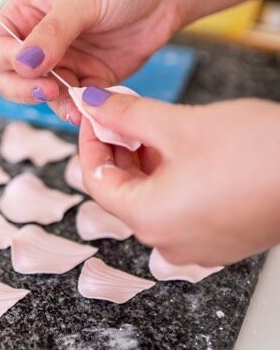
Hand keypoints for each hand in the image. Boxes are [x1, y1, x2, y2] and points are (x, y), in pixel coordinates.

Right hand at [0, 0, 180, 123]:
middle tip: (49, 88)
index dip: (4, 61)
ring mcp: (62, 64)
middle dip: (24, 89)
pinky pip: (72, 104)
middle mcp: (38, 42)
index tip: (28, 64)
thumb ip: (52, 31)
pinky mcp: (88, 80)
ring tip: (75, 101)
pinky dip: (78, 110)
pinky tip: (89, 109)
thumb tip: (24, 63)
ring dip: (52, 104)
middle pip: (9, 79)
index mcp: (25, 15)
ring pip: (39, 97)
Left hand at [78, 89, 279, 265]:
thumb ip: (128, 115)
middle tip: (124, 112)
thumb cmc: (259, 154)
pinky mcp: (219, 238)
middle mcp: (168, 241)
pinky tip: (183, 149)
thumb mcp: (181, 125)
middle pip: (122, 191)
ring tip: (155, 124)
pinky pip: (178, 208)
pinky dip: (170, 178)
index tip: (95, 114)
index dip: (90, 141)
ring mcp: (195, 245)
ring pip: (151, 198)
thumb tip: (93, 105)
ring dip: (145, 161)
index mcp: (149, 218)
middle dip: (119, 148)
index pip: (96, 180)